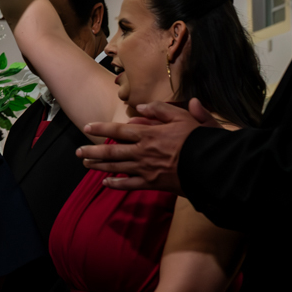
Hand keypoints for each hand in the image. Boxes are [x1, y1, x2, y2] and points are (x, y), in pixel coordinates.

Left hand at [78, 99, 222, 192]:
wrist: (213, 166)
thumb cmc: (200, 139)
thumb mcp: (183, 116)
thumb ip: (160, 109)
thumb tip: (140, 106)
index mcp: (149, 134)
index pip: (119, 129)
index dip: (101, 128)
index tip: (87, 126)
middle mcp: (143, 151)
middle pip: (112, 150)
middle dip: (93, 150)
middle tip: (78, 151)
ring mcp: (146, 169)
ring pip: (117, 167)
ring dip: (99, 165)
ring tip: (86, 163)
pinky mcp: (153, 184)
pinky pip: (130, 185)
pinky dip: (116, 184)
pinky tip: (105, 183)